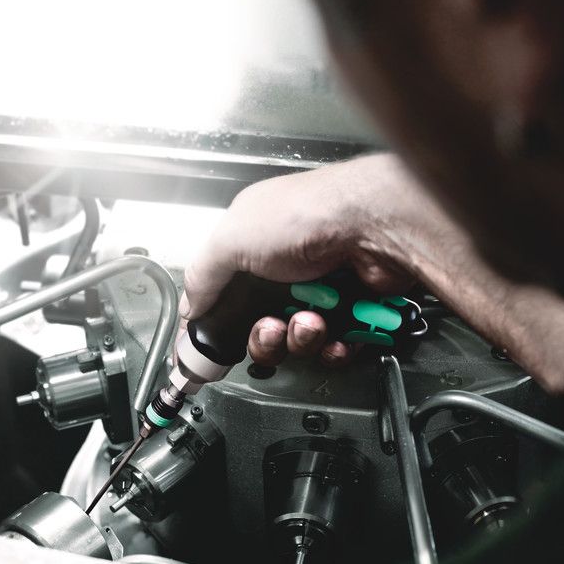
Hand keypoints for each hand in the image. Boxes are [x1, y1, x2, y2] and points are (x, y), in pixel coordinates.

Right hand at [181, 155, 418, 367]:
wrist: (373, 224)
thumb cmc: (308, 213)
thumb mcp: (231, 237)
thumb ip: (202, 275)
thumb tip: (189, 307)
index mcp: (253, 243)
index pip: (226, 293)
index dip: (219, 321)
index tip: (211, 349)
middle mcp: (287, 266)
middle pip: (260, 327)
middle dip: (264, 337)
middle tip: (272, 326)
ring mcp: (322, 289)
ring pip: (297, 342)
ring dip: (300, 339)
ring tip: (311, 319)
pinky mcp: (354, 310)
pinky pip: (333, 348)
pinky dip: (333, 347)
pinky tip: (335, 331)